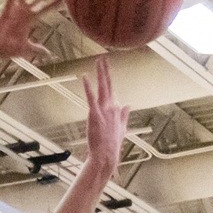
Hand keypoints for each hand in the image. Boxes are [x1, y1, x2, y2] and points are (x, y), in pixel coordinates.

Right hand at [0, 0, 61, 59]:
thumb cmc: (5, 48)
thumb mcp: (24, 49)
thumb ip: (36, 48)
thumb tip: (48, 54)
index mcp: (28, 19)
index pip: (45, 8)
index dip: (56, 2)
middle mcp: (23, 12)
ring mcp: (14, 10)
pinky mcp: (4, 13)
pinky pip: (10, 1)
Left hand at [82, 56, 128, 170]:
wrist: (106, 155)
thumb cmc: (111, 144)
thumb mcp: (121, 128)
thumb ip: (124, 116)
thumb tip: (128, 105)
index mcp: (116, 110)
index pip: (112, 90)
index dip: (108, 78)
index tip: (106, 67)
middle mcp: (112, 107)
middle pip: (109, 84)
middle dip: (106, 70)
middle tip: (103, 57)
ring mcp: (104, 110)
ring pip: (103, 87)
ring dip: (101, 73)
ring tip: (99, 60)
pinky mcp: (95, 114)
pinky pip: (91, 97)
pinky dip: (88, 87)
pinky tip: (84, 77)